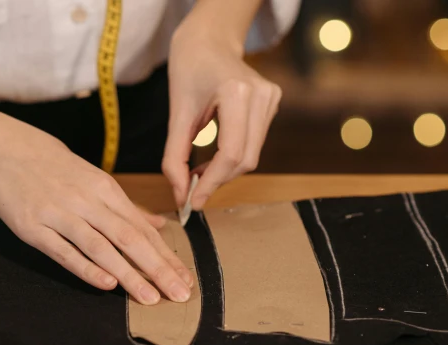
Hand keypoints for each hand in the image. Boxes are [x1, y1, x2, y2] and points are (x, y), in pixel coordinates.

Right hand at [0, 112, 192, 304]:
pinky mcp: (33, 228)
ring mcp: (59, 214)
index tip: (186, 280)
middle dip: (158, 268)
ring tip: (150, 298)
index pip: (143, 229)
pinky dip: (86, 268)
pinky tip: (107, 284)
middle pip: (130, 238)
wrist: (1, 148)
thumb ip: (126, 207)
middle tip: (179, 294)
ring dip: (128, 274)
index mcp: (105, 189)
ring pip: (101, 247)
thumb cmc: (51, 165)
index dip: (166, 256)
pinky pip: (64, 251)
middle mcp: (87, 201)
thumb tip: (160, 224)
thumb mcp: (93, 179)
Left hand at [163, 21, 281, 209]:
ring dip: (224, 172)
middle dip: (217, 180)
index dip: (212, 183)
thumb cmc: (188, 70)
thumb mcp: (176, 114)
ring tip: (198, 173)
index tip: (193, 202)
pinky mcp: (273, 103)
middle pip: (245, 160)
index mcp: (237, 93)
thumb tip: (180, 195)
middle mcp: (262, 96)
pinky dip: (232, 158)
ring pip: (251, 156)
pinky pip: (254, 144)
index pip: (230, 153)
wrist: (209, 40)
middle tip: (191, 190)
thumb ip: (174, 157)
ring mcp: (272, 99)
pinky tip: (213, 158)